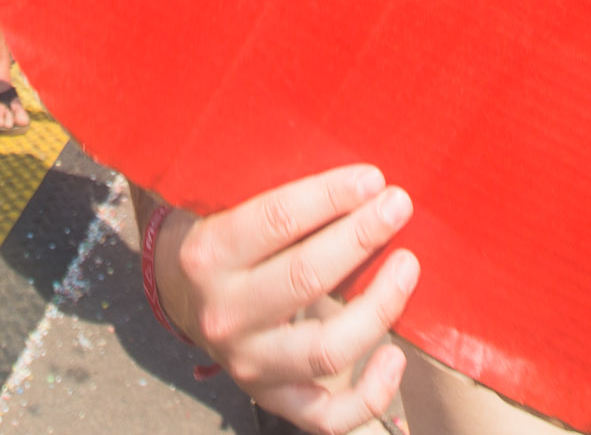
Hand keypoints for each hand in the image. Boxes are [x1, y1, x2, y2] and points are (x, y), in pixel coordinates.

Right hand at [160, 168, 419, 433]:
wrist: (184, 301)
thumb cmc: (228, 244)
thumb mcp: (233, 212)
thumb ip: (284, 202)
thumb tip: (360, 181)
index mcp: (210, 256)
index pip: (276, 220)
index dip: (330, 196)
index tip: (373, 180)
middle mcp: (225, 315)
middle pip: (305, 278)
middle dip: (360, 237)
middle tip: (398, 206)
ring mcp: (249, 365)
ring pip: (326, 350)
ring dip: (378, 307)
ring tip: (407, 266)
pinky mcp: (273, 399)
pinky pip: (330, 416)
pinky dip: (372, 393)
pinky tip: (395, 355)